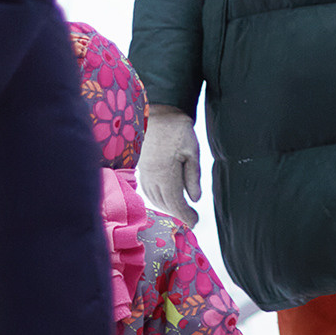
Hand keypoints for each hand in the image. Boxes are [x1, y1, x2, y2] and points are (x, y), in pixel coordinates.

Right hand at [135, 106, 201, 225]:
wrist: (159, 112)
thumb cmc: (178, 130)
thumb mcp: (193, 152)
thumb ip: (193, 177)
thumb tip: (195, 199)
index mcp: (165, 174)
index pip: (175, 203)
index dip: (185, 215)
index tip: (194, 221)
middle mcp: (152, 177)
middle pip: (164, 204)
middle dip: (178, 214)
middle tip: (191, 218)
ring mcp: (144, 172)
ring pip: (155, 198)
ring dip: (167, 207)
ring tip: (180, 210)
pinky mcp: (141, 167)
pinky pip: (148, 190)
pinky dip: (157, 198)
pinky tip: (166, 198)